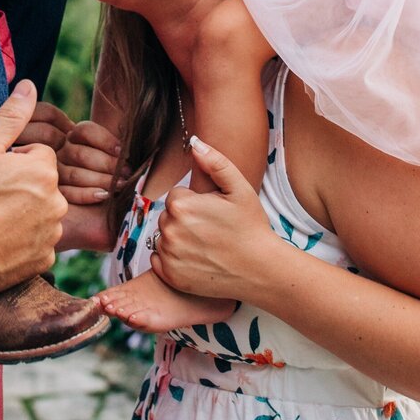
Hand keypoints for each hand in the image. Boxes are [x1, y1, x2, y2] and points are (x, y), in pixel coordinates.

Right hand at [0, 82, 66, 303]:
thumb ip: (11, 115)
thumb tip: (29, 86)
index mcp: (44, 170)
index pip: (38, 156)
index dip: (13, 163)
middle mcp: (57, 202)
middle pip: (43, 186)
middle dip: (22, 189)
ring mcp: (51, 234)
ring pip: (41, 215)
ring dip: (23, 215)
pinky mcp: (43, 261)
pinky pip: (37, 244)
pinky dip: (22, 243)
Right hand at [58, 118, 122, 204]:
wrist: (96, 188)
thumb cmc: (111, 164)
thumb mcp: (113, 148)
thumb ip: (119, 139)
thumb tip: (130, 137)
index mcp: (75, 136)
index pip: (84, 131)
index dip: (105, 140)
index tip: (122, 151)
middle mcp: (62, 151)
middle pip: (80, 154)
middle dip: (107, 164)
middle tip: (127, 172)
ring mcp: (57, 172)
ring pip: (75, 175)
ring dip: (101, 180)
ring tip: (121, 185)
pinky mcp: (58, 192)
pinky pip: (69, 194)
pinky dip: (87, 195)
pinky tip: (104, 195)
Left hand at [150, 137, 279, 301]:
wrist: (260, 269)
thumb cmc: (251, 226)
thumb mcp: (239, 188)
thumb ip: (215, 162)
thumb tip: (195, 143)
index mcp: (181, 204)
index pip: (176, 197)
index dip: (195, 203)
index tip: (212, 214)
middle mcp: (169, 229)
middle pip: (168, 216)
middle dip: (185, 220)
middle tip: (211, 230)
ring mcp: (168, 255)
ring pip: (164, 238)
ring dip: (179, 239)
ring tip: (206, 246)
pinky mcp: (170, 276)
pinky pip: (159, 260)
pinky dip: (172, 260)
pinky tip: (196, 260)